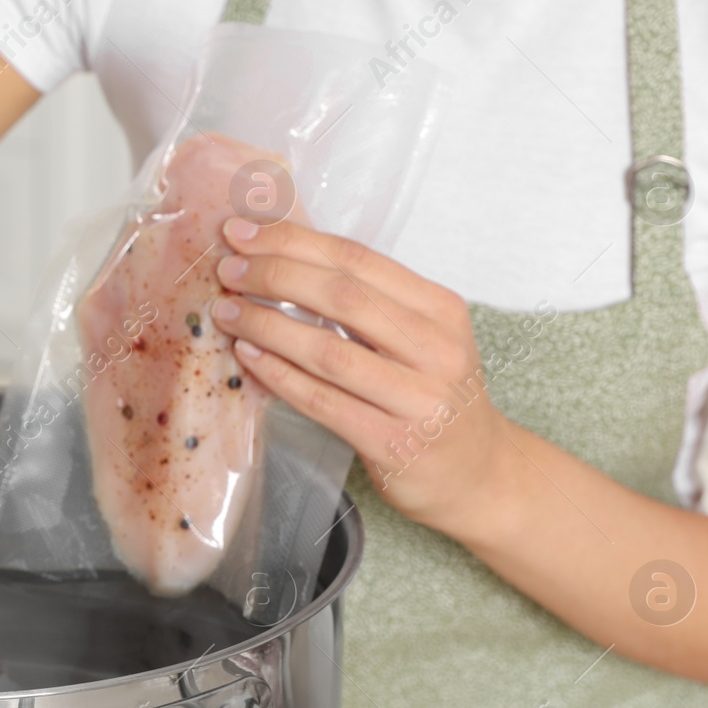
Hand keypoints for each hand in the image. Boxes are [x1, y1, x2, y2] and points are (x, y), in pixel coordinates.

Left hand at [208, 217, 522, 535]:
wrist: (480, 475)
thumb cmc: (436, 399)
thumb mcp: (422, 339)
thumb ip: (370, 304)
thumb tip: (283, 262)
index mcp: (440, 309)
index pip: (358, 260)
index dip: (295, 241)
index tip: (244, 232)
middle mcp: (435, 349)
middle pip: (342, 296)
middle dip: (274, 276)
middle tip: (227, 272)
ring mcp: (417, 399)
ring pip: (328, 350)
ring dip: (267, 327)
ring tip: (227, 313)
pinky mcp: (392, 443)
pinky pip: (322, 402)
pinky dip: (279, 376)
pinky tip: (249, 358)